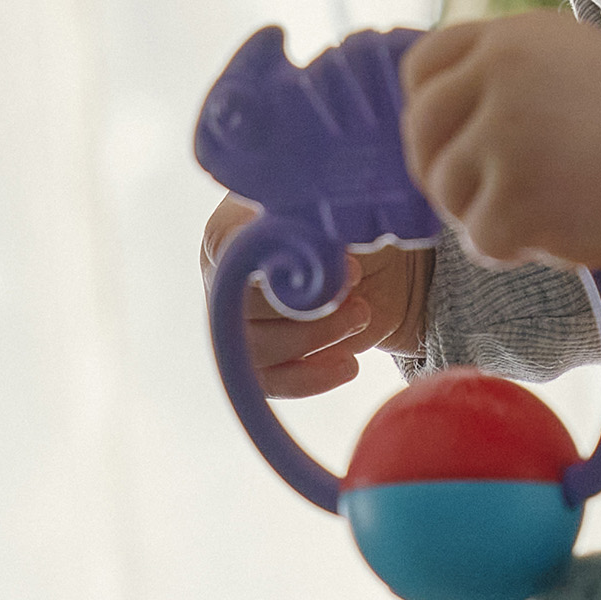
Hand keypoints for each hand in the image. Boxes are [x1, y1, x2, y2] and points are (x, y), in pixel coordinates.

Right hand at [197, 195, 429, 397]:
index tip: (337, 259)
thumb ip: (319, 228)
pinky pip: (272, 384)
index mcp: (228, 233)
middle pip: (242, 308)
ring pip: (257, 351)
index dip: (281, 262)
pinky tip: (348, 363)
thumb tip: (329, 260)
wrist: (378, 267)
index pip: (227, 251)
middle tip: (355, 283)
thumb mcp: (336, 215)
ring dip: (318, 337)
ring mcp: (236, 326)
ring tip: (360, 315)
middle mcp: (222, 280)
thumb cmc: (347, 228)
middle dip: (307, 304)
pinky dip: (313, 378)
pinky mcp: (260, 363)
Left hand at [395, 12, 600, 277]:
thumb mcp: (565, 62)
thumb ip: (501, 73)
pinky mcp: (513, 196)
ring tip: (539, 206)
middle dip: (443, 168)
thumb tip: (432, 111)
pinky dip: (509, 248)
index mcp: (508, 38)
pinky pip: (478, 237)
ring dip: (480, 211)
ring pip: (445, 188)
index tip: (453, 140)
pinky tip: (551, 233)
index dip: (429, 110)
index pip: (423, 66)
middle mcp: (497, 75)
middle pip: (421, 130)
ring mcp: (502, 134)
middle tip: (484, 193)